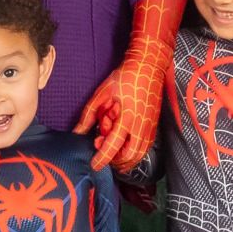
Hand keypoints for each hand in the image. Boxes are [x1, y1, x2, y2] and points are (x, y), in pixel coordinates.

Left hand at [75, 0, 183, 172]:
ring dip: (127, 160)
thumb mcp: (102, 94)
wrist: (149, 66)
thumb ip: (89, 115)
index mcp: (127, 119)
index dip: (102, 159)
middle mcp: (141, 127)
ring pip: (140, 155)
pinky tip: (127, 149)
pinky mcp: (155, 125)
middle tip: (104, 159)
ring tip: (114, 156)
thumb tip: (77, 132)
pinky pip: (146, 147)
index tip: (94, 165)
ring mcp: (150, 127)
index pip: (113, 147)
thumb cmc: (125, 77)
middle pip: (129, 157)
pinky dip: (136, 153)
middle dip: (116, 163)